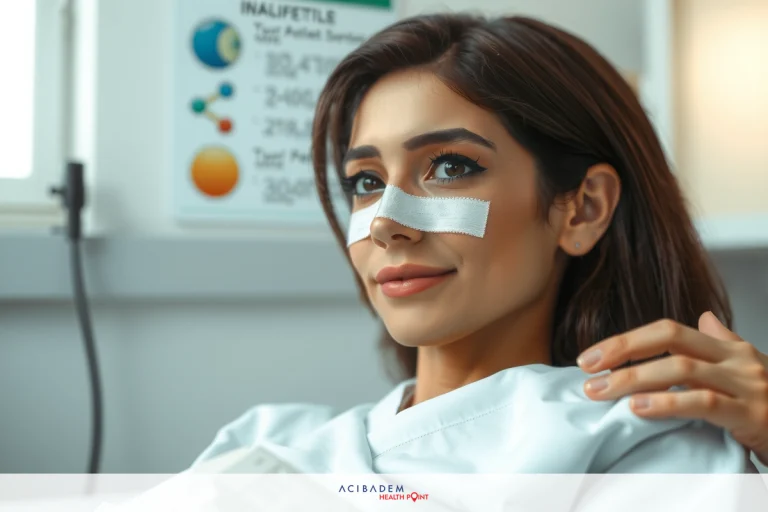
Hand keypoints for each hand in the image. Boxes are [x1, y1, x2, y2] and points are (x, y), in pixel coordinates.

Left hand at [577, 313, 767, 464]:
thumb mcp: (747, 369)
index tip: (591, 356)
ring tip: (602, 391)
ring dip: (635, 379)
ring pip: (681, 369)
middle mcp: (735, 359)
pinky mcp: (752, 414)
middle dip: (623, 350)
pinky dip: (668, 403)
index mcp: (726, 347)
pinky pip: (704, 403)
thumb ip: (723, 343)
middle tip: (586, 370)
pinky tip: (640, 408)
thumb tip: (704, 317)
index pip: (667, 330)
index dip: (626, 340)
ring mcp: (746, 385)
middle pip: (670, 339)